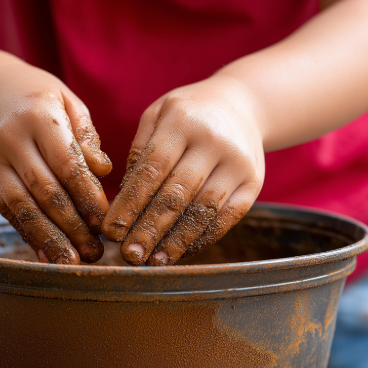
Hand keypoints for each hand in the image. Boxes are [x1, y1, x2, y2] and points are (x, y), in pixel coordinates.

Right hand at [0, 60, 111, 263]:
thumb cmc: (40, 99)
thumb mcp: (68, 102)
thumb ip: (87, 137)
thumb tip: (103, 172)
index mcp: (39, 116)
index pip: (67, 164)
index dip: (87, 196)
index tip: (105, 222)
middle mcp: (11, 139)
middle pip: (45, 191)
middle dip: (72, 226)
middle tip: (95, 251)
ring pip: (22, 207)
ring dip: (48, 238)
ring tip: (71, 261)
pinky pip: (7, 211)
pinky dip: (27, 234)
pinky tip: (45, 254)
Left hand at [101, 76, 265, 265]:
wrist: (242, 105)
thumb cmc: (188, 114)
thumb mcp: (158, 114)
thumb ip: (139, 151)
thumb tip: (121, 200)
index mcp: (182, 122)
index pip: (151, 169)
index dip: (130, 203)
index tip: (112, 230)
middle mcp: (214, 141)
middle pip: (177, 194)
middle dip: (150, 229)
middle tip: (130, 255)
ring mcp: (238, 163)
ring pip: (203, 210)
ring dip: (177, 241)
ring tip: (155, 262)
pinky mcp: (254, 183)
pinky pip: (227, 218)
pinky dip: (203, 238)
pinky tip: (182, 251)